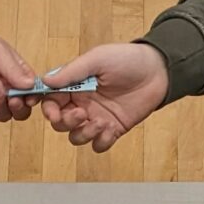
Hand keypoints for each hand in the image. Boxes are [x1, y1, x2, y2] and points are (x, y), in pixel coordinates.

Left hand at [0, 16, 37, 121]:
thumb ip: (13, 68)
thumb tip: (30, 85)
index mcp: (17, 74)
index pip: (33, 92)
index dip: (35, 97)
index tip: (31, 96)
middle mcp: (6, 87)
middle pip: (21, 110)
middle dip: (20, 108)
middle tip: (14, 98)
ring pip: (4, 114)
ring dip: (1, 104)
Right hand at [38, 43, 167, 152]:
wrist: (158, 71)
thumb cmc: (127, 59)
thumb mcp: (96, 59)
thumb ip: (71, 72)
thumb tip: (46, 80)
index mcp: (75, 86)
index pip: (52, 101)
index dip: (48, 110)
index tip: (53, 113)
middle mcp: (82, 103)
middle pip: (60, 123)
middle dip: (66, 122)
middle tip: (82, 114)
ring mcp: (97, 118)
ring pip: (76, 137)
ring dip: (84, 133)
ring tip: (101, 122)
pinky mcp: (113, 129)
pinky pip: (99, 145)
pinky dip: (101, 141)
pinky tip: (111, 129)